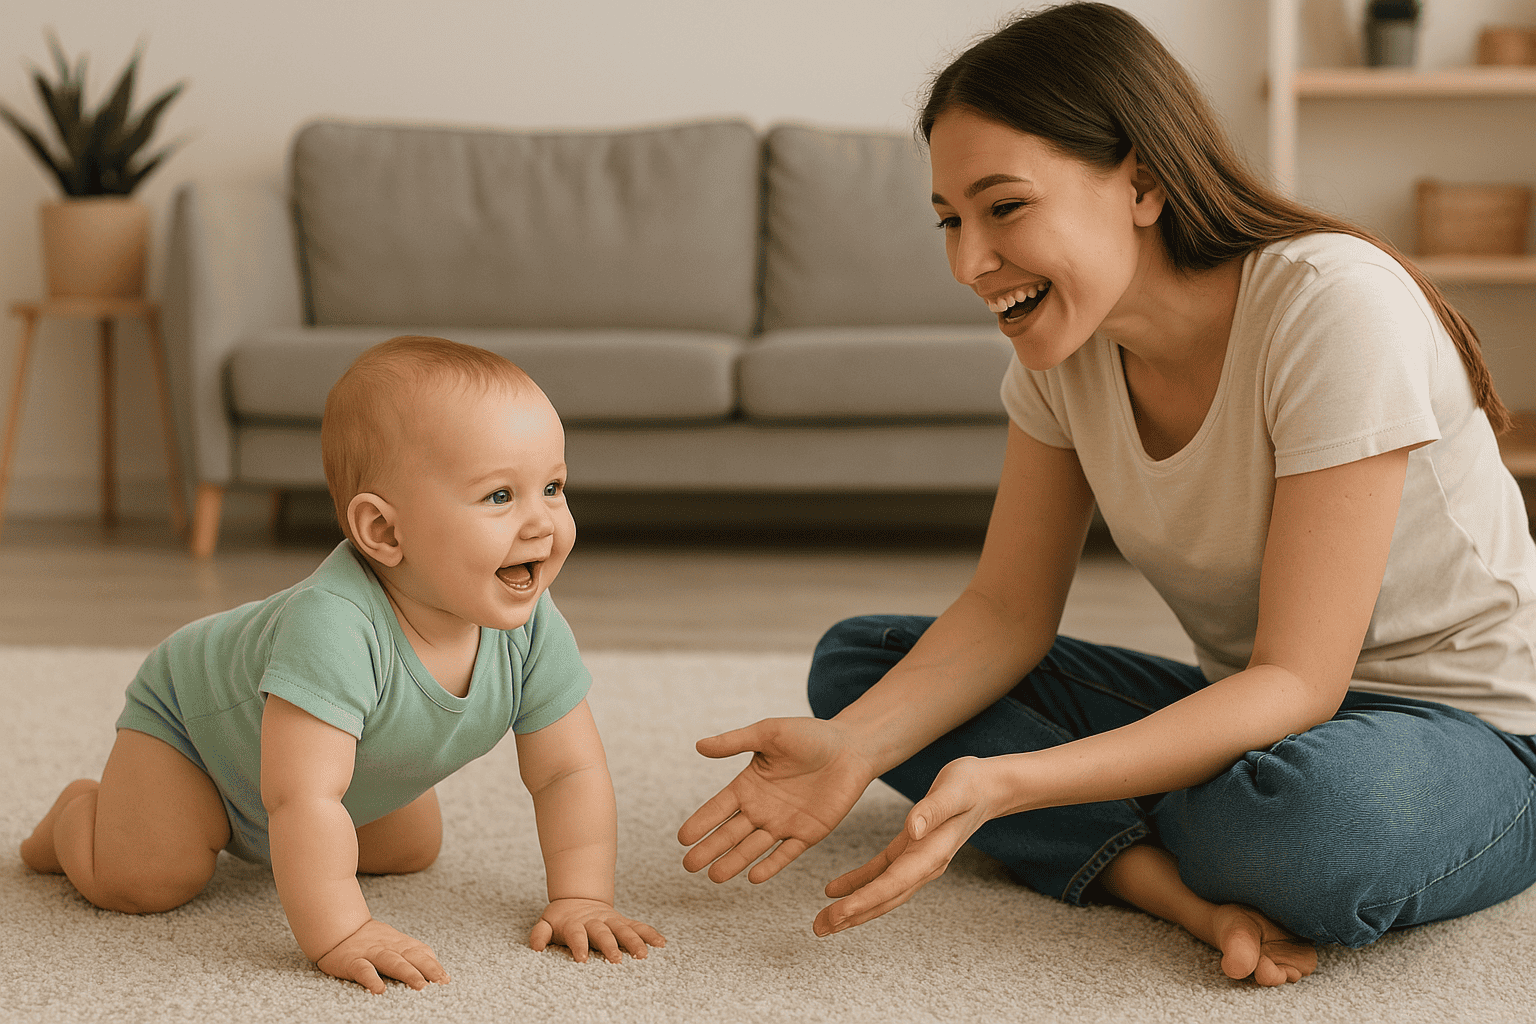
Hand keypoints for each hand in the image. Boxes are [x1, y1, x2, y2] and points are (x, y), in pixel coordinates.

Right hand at [315, 918, 448, 994]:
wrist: (339, 927)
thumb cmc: (372, 941)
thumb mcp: (395, 944)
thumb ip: (413, 954)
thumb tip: (436, 969)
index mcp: (401, 944)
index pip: (421, 953)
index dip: (433, 965)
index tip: (445, 979)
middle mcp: (389, 947)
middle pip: (411, 956)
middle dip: (428, 968)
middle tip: (440, 981)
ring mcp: (371, 953)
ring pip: (392, 961)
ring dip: (407, 973)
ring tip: (420, 986)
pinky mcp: (352, 961)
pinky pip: (363, 970)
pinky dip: (371, 979)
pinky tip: (379, 990)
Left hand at [529, 898, 666, 962]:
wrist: (578, 897)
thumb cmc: (561, 918)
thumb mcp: (546, 922)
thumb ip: (540, 933)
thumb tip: (535, 947)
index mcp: (575, 924)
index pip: (576, 935)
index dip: (578, 946)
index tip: (582, 959)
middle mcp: (595, 922)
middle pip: (603, 933)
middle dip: (610, 946)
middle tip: (617, 961)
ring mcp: (611, 921)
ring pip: (624, 930)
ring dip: (634, 941)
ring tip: (643, 955)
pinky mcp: (623, 922)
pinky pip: (638, 927)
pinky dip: (649, 934)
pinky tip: (661, 943)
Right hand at [679, 717, 877, 883]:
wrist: (852, 747)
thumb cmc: (810, 735)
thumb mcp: (769, 733)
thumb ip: (735, 741)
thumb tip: (699, 746)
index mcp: (749, 785)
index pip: (718, 808)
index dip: (701, 822)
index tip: (682, 838)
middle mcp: (762, 808)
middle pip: (730, 833)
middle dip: (710, 849)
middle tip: (689, 866)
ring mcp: (784, 823)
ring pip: (753, 847)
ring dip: (734, 861)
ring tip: (715, 876)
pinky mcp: (808, 833)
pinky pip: (786, 853)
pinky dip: (771, 865)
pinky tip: (754, 876)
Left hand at [812, 755, 994, 936]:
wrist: (987, 787)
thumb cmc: (971, 785)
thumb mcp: (952, 791)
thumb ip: (932, 810)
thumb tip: (912, 829)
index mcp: (931, 853)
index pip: (893, 884)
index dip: (865, 900)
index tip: (839, 913)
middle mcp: (924, 865)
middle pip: (884, 898)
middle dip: (852, 915)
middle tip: (821, 928)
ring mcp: (917, 862)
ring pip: (881, 893)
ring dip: (853, 908)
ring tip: (824, 921)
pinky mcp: (909, 851)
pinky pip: (880, 874)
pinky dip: (858, 883)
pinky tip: (835, 890)